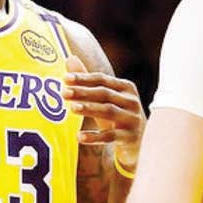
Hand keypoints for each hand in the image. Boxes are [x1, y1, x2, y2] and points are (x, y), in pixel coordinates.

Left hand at [63, 55, 144, 170]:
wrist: (139, 144)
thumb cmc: (117, 117)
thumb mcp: (105, 100)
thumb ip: (88, 82)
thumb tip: (70, 58)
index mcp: (126, 88)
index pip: (102, 79)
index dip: (84, 78)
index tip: (65, 78)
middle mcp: (132, 101)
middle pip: (105, 94)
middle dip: (83, 92)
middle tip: (64, 92)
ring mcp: (133, 119)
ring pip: (109, 111)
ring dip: (89, 109)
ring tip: (71, 108)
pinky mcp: (130, 137)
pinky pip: (111, 136)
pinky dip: (95, 137)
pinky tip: (79, 136)